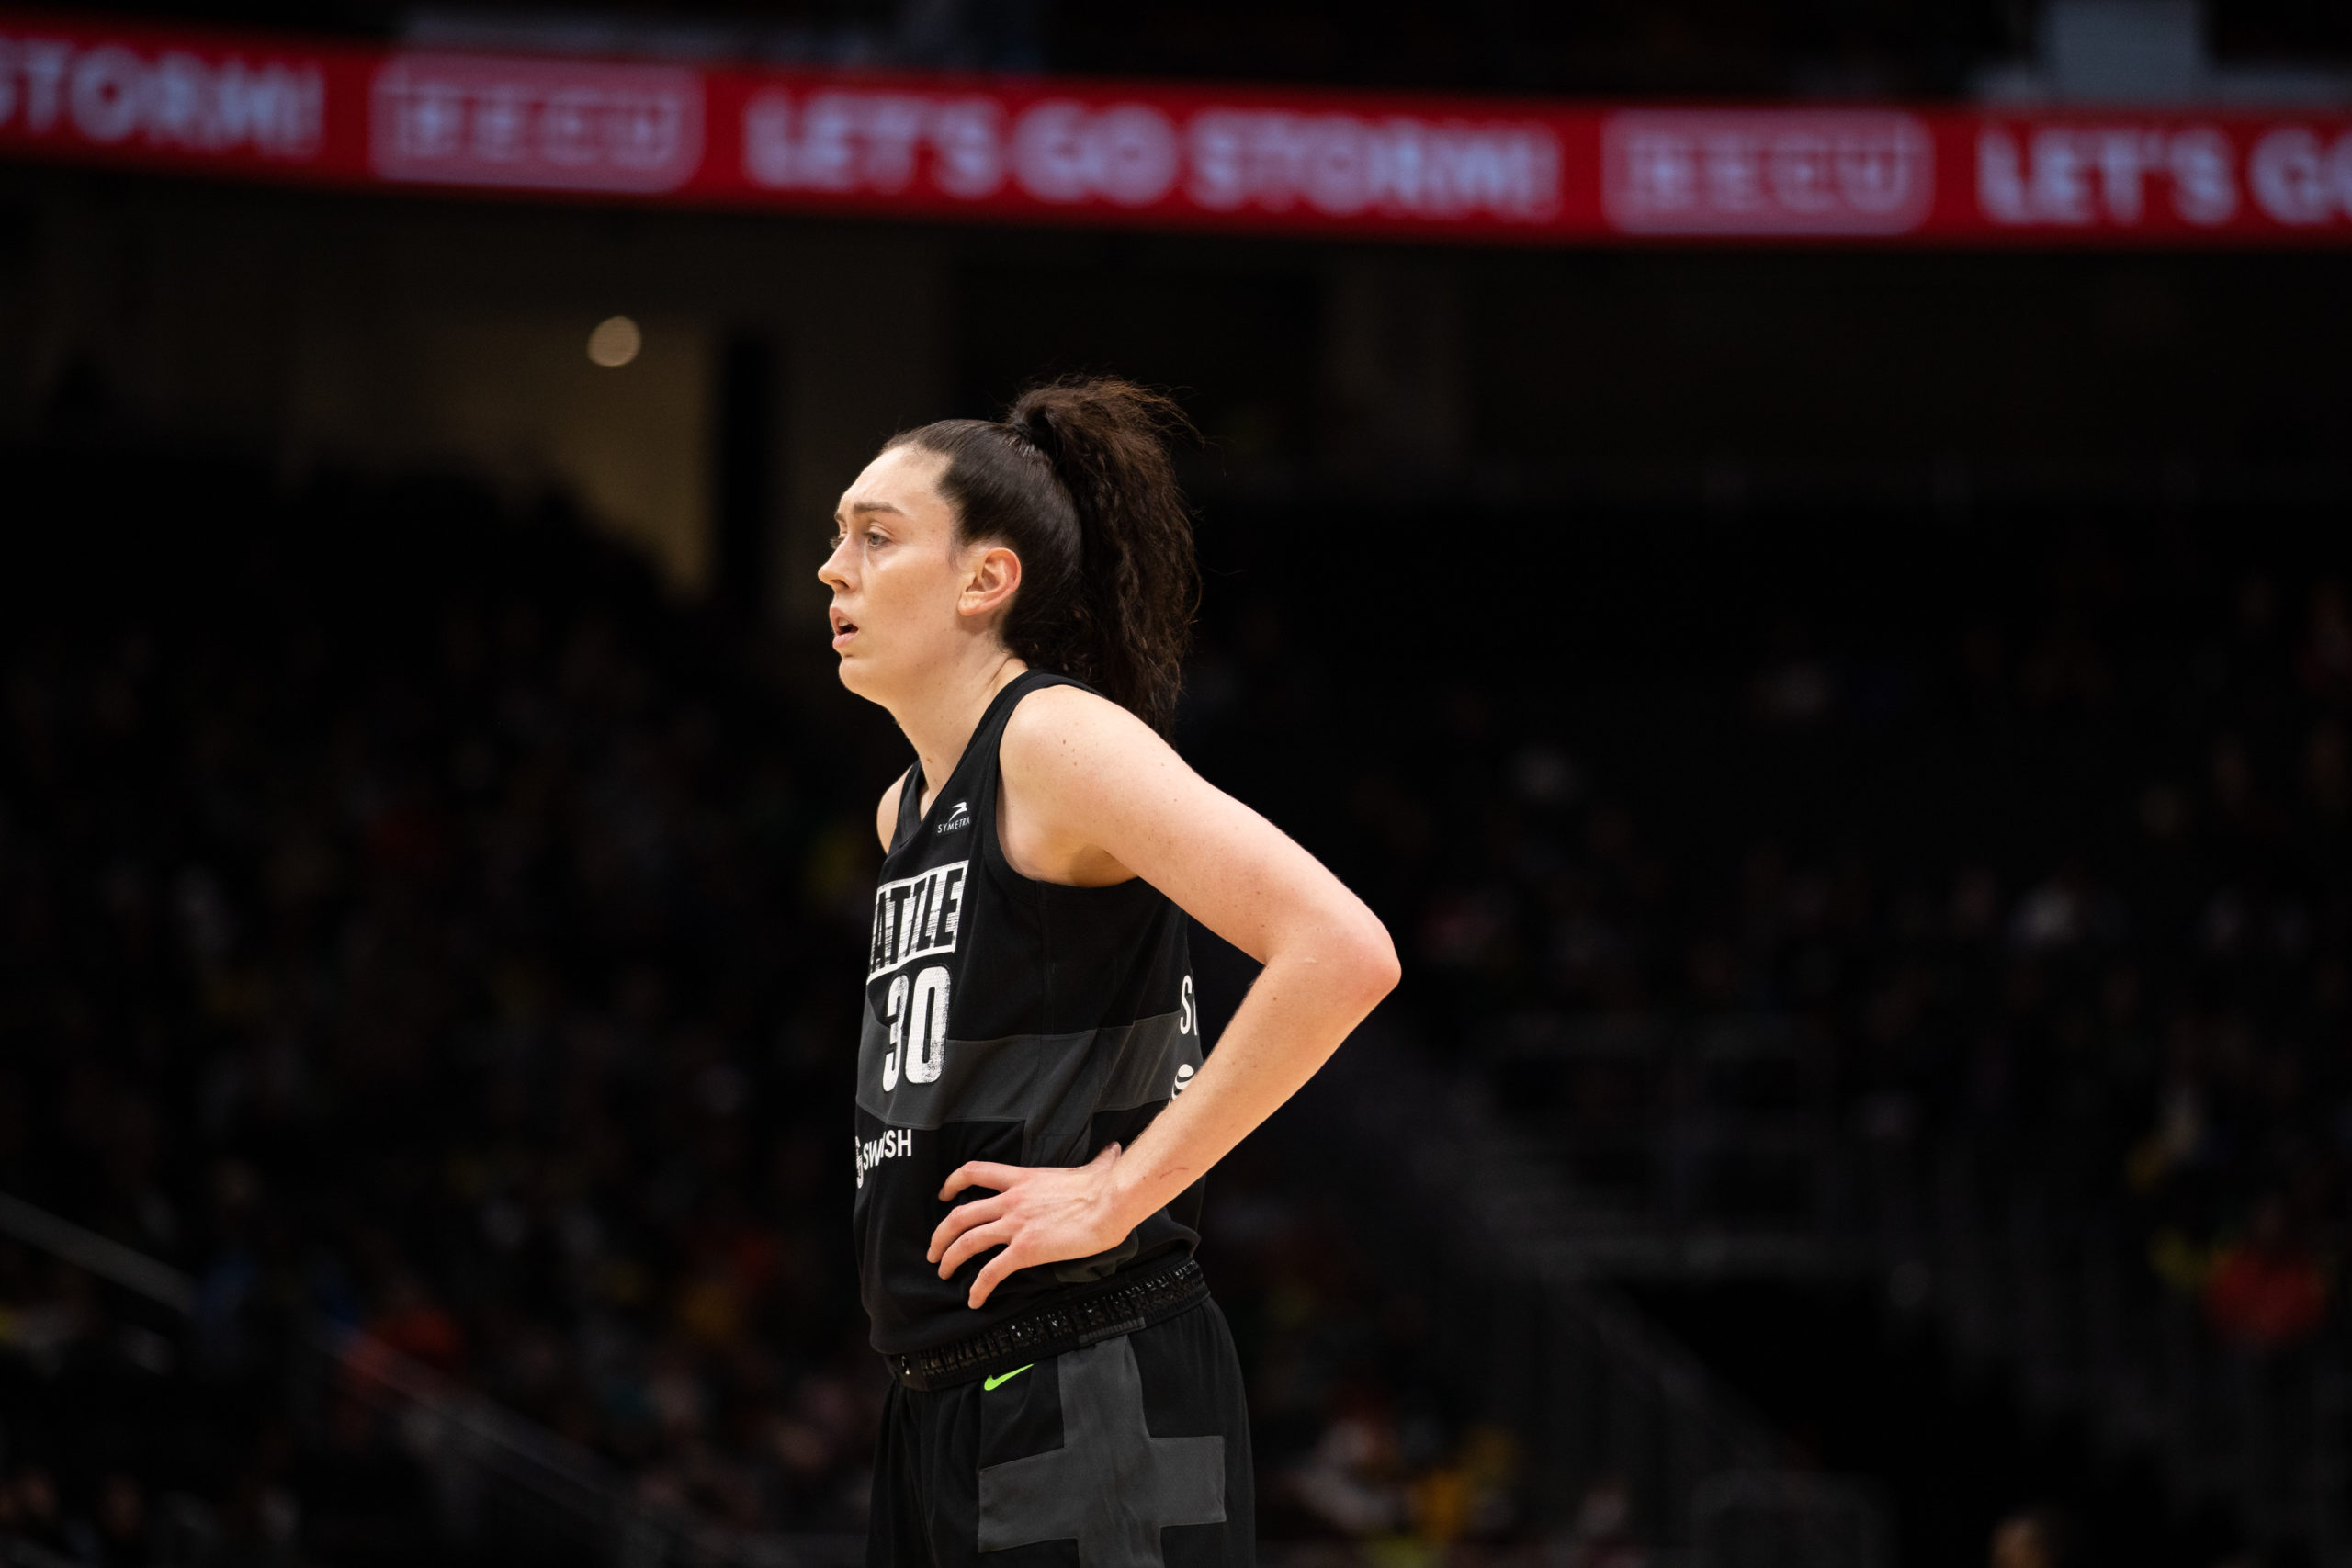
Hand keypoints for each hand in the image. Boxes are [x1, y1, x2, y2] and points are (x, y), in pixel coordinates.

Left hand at [927, 1144, 1129, 1309]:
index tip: (943, 1194)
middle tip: (934, 1250)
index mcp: (1023, 1178)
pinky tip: (974, 1299)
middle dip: (940, 1235)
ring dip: (950, 1259)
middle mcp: (1012, 1200)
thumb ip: (1098, 1161)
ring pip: (967, 1242)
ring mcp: (1017, 1225)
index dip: (952, 1182)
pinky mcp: (1026, 1249)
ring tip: (944, 1273)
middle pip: (960, 1215)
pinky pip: (992, 1271)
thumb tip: (1113, 1152)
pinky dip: (978, 1288)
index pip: (975, 1171)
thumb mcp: (1094, 1167)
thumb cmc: (1106, 1186)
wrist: (1112, 1201)